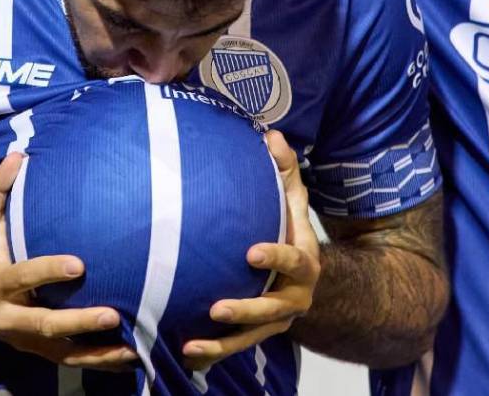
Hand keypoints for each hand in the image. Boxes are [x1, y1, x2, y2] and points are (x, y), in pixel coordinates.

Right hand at [0, 153, 136, 368]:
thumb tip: (17, 156)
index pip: (24, 278)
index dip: (49, 271)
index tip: (79, 264)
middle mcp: (11, 317)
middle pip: (45, 324)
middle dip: (79, 322)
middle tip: (113, 313)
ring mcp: (27, 340)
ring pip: (63, 352)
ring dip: (97, 352)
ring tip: (131, 346)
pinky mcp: (41, 352)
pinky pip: (73, 362)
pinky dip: (101, 362)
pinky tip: (131, 357)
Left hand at [182, 131, 320, 368]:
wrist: (304, 275)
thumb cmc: (289, 226)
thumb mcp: (292, 197)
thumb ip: (284, 168)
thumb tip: (270, 135)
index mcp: (305, 262)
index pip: (295, 260)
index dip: (276, 257)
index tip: (251, 252)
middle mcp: (293, 297)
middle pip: (271, 310)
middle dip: (246, 311)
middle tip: (217, 308)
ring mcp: (274, 321)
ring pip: (250, 338)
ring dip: (223, 343)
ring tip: (194, 342)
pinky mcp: (255, 335)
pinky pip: (233, 348)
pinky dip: (211, 354)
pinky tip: (184, 353)